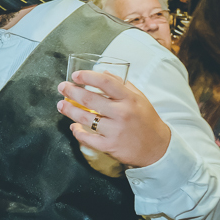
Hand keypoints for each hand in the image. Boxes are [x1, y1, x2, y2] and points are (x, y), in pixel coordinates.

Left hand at [57, 70, 171, 168]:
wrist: (157, 148)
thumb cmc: (146, 120)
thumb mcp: (139, 98)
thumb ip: (121, 84)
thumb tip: (103, 71)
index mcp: (129, 99)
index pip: (105, 82)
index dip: (87, 77)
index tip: (75, 75)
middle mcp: (121, 113)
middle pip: (90, 100)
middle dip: (71, 92)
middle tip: (62, 87)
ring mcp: (115, 131)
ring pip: (85, 119)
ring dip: (69, 111)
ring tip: (61, 105)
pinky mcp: (109, 146)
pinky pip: (87, 138)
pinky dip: (77, 132)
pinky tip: (73, 127)